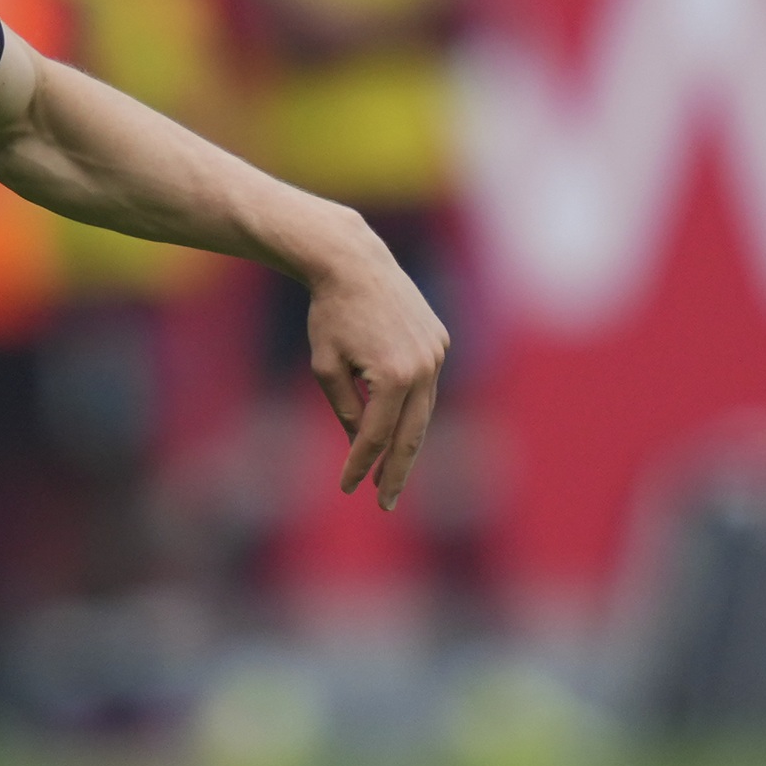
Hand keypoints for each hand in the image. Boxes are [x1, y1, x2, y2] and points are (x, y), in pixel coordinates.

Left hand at [304, 224, 449, 511]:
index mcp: (393, 376)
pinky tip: (401, 431)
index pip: (374, 435)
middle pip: (409, 434)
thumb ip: (346, 408)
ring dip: (408, 445)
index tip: (347, 487)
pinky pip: (426, 388)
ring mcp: (437, 354)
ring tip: (392, 474)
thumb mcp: (326, 366)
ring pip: (424, 413)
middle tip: (384, 503)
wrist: (354, 262)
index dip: (359, 465)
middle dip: (395, 471)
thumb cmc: (330, 313)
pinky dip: (413, 411)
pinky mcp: (440, 342)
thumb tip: (361, 444)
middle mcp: (424, 367)